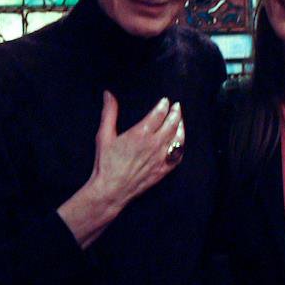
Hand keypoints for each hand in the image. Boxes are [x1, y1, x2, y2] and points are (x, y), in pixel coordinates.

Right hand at [58, 91, 184, 248]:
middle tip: (177, 106)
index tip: (165, 101)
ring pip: (177, 138)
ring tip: (181, 120)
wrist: (111, 190)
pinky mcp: (163, 170)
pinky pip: (178, 156)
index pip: (158, 114)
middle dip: (176, 113)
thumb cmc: (106, 163)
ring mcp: (161, 158)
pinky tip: (180, 142)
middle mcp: (154, 144)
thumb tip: (108, 94)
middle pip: (171, 124)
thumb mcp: (104, 135)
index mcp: (141, 133)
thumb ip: (109, 113)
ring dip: (180, 127)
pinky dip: (181, 146)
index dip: (163, 105)